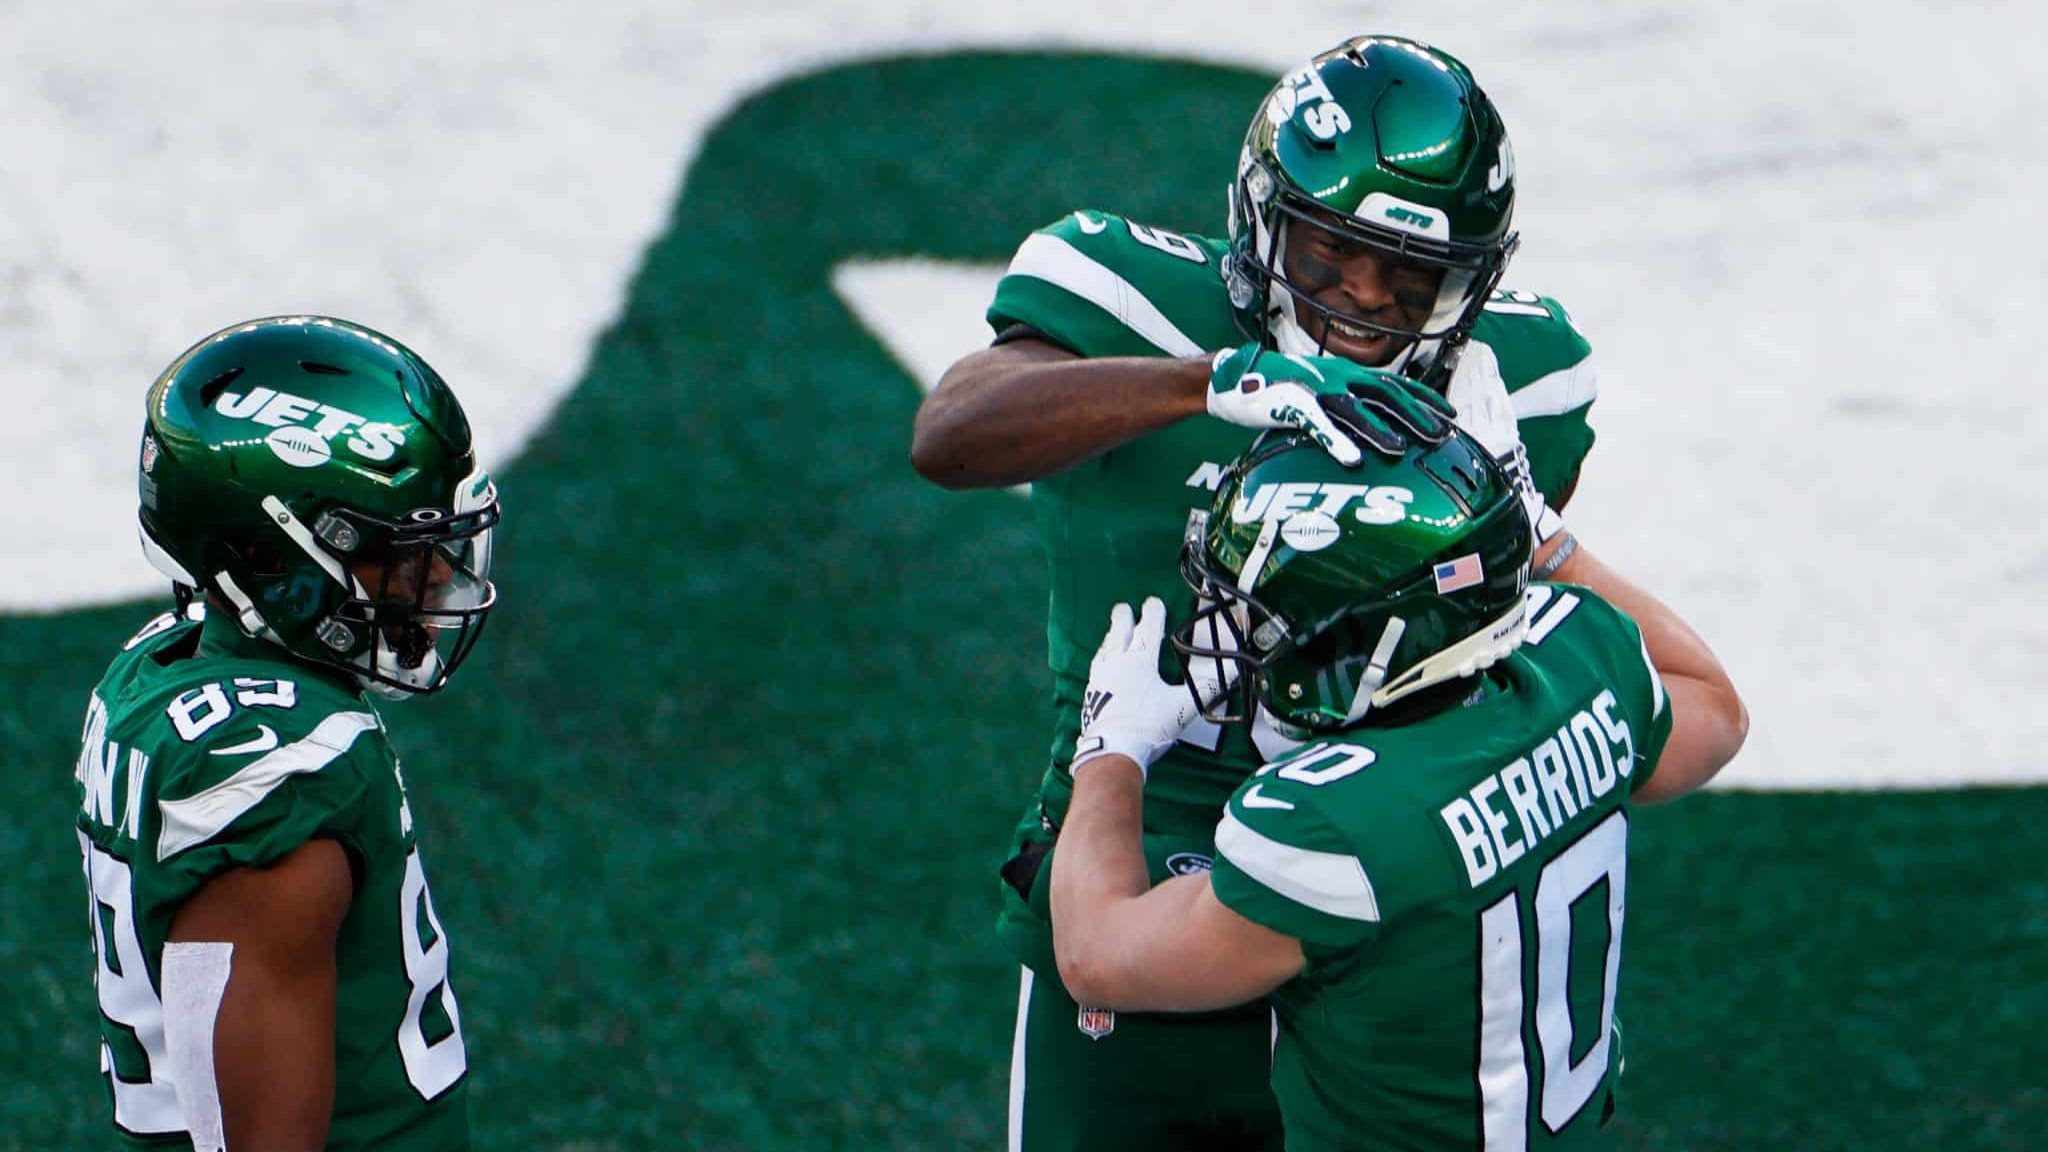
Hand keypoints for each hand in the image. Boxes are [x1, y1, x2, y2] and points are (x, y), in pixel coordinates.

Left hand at [1072, 598, 1199, 777]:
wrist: (1112, 750)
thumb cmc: (1148, 725)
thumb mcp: (1183, 707)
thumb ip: (1207, 689)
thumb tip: (1233, 673)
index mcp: (1139, 661)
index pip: (1147, 630)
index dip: (1152, 614)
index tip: (1153, 602)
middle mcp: (1116, 665)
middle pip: (1119, 634)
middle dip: (1123, 619)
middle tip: (1123, 608)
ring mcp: (1100, 680)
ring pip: (1105, 651)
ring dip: (1110, 639)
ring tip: (1112, 634)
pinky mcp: (1090, 697)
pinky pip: (1096, 670)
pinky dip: (1102, 661)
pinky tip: (1102, 668)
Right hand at [1205, 343, 1454, 461]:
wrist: (1235, 376)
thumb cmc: (1281, 387)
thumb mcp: (1322, 390)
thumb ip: (1347, 404)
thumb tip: (1375, 423)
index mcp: (1346, 372)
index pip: (1395, 383)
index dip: (1424, 398)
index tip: (1450, 415)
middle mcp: (1337, 375)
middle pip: (1385, 393)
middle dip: (1414, 414)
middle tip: (1440, 437)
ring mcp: (1315, 388)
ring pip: (1355, 407)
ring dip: (1380, 430)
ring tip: (1401, 450)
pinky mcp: (1290, 403)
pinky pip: (1318, 423)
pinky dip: (1336, 441)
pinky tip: (1352, 458)